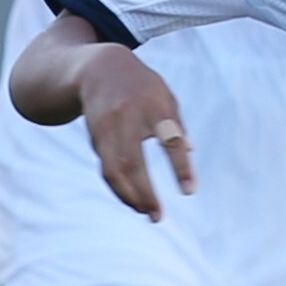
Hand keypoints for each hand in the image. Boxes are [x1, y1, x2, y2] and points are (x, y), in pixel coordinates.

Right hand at [72, 46, 194, 219]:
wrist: (99, 68)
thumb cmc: (142, 87)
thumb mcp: (166, 97)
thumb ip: (178, 124)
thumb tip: (191, 152)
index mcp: (156, 106)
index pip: (171, 140)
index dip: (181, 167)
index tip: (189, 191)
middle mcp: (129, 117)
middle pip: (133, 162)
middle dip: (144, 193)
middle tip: (156, 216)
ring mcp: (108, 127)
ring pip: (113, 169)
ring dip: (127, 195)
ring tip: (144, 212)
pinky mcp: (95, 136)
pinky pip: (106, 167)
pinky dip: (118, 186)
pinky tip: (131, 198)